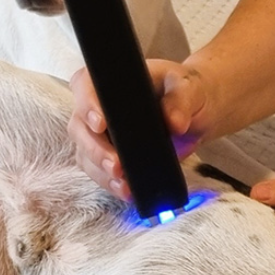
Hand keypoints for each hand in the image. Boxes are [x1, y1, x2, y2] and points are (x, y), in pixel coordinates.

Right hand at [68, 60, 213, 198]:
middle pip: (80, 127)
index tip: (100, 123)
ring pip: (86, 154)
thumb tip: (174, 122)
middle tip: (116, 165)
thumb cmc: (185, 91)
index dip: (87, 104)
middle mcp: (98, 107)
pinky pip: (100, 172)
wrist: (194, 114)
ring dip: (101, 171)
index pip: (85, 86)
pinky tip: (127, 191)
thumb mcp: (188, 88)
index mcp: (111, 82)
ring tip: (123, 184)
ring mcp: (101, 135)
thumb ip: (181, 101)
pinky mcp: (109, 157)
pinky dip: (111, 184)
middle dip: (95, 149)